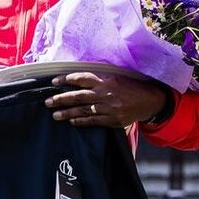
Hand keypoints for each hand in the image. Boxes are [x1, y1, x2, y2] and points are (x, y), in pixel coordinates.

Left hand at [46, 72, 168, 128]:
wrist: (150, 100)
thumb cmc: (132, 86)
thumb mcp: (117, 76)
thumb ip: (99, 77)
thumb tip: (78, 78)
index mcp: (107, 80)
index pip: (82, 78)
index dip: (66, 79)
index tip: (54, 82)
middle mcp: (106, 93)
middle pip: (78, 96)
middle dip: (61, 99)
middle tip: (48, 101)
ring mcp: (109, 108)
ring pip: (83, 110)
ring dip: (67, 113)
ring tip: (55, 115)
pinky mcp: (113, 119)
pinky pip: (94, 121)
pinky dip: (82, 121)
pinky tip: (72, 121)